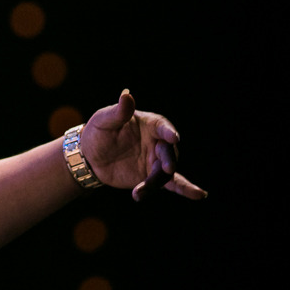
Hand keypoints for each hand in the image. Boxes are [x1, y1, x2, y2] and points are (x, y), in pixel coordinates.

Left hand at [80, 89, 206, 201]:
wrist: (91, 156)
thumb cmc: (99, 132)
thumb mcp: (104, 120)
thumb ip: (118, 112)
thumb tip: (126, 95)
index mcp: (149, 124)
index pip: (162, 126)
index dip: (168, 131)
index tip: (174, 137)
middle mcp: (157, 141)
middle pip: (168, 151)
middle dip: (168, 160)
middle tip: (166, 169)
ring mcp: (156, 160)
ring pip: (165, 172)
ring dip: (155, 182)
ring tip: (139, 193)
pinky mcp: (152, 176)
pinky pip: (172, 183)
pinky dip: (185, 189)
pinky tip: (199, 194)